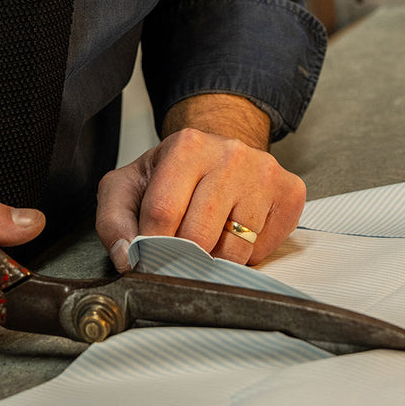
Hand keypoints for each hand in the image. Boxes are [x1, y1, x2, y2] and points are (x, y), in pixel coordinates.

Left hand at [96, 108, 304, 272]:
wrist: (218, 154)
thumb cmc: (170, 176)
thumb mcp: (128, 188)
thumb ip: (114, 221)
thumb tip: (128, 257)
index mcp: (187, 145)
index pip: (163, 214)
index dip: (150, 246)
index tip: (147, 258)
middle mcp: (230, 153)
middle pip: (199, 237)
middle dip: (182, 257)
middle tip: (177, 254)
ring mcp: (264, 172)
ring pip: (234, 250)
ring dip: (214, 260)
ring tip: (205, 240)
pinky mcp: (290, 193)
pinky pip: (263, 251)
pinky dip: (246, 256)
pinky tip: (234, 233)